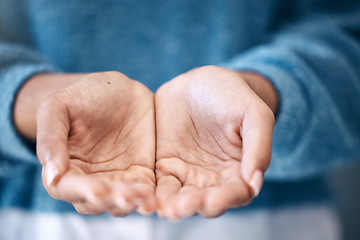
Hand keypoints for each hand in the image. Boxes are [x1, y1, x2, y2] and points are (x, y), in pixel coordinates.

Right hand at [35, 72, 155, 215]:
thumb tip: (51, 175)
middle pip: (94, 202)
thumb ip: (51, 138)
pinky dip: (148, 197)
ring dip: (130, 202)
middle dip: (109, 200)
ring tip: (143, 194)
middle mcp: (90, 178)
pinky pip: (144, 193)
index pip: (67, 188)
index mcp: (65, 165)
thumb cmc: (83, 95)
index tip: (98, 190)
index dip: (81, 191)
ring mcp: (117, 179)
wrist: (120, 90)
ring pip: (120, 203)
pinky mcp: (141, 175)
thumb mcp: (58, 107)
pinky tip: (154, 193)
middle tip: (126, 195)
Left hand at [155, 66, 275, 219]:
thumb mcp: (253, 113)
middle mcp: (212, 179)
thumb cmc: (233, 96)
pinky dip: (152, 192)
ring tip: (164, 206)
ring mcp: (186, 174)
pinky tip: (145, 195)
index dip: (227, 199)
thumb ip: (259, 146)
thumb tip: (255, 183)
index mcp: (237, 170)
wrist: (200, 82)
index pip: (236, 194)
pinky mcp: (164, 166)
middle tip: (184, 205)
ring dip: (172, 205)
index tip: (215, 199)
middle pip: (205, 202)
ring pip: (179, 198)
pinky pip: (157, 184)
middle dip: (195, 206)